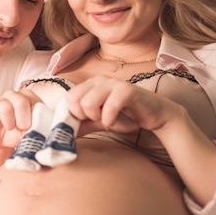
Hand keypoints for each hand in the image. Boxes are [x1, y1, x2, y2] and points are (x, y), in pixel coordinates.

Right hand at [0, 89, 40, 149]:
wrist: (4, 145)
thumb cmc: (21, 134)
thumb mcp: (33, 131)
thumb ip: (37, 125)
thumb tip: (37, 127)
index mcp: (27, 96)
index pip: (32, 99)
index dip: (32, 117)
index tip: (30, 127)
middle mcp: (12, 95)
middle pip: (20, 102)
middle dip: (22, 121)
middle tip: (21, 128)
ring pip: (5, 107)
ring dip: (9, 123)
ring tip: (9, 128)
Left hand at [67, 76, 181, 135]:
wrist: (154, 116)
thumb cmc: (125, 116)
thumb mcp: (98, 122)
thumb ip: (81, 125)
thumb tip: (61, 134)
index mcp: (89, 85)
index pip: (68, 98)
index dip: (74, 114)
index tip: (87, 120)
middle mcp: (98, 80)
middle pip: (74, 99)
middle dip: (83, 116)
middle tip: (97, 119)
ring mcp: (113, 83)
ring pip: (88, 102)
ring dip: (96, 117)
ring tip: (107, 119)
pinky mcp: (127, 90)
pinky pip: (109, 106)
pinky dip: (109, 119)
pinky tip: (115, 120)